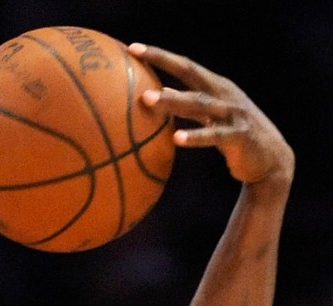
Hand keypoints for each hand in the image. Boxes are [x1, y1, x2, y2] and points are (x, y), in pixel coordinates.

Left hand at [130, 42, 294, 185]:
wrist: (271, 159)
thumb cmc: (233, 137)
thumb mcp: (210, 116)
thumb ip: (188, 106)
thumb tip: (158, 97)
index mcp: (214, 87)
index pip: (184, 66)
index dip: (160, 56)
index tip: (133, 48)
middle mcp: (223, 93)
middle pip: (190, 73)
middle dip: (163, 62)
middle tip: (135, 57)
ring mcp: (233, 112)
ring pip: (199, 103)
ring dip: (173, 99)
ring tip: (148, 99)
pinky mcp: (239, 135)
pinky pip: (214, 135)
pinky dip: (195, 136)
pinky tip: (177, 139)